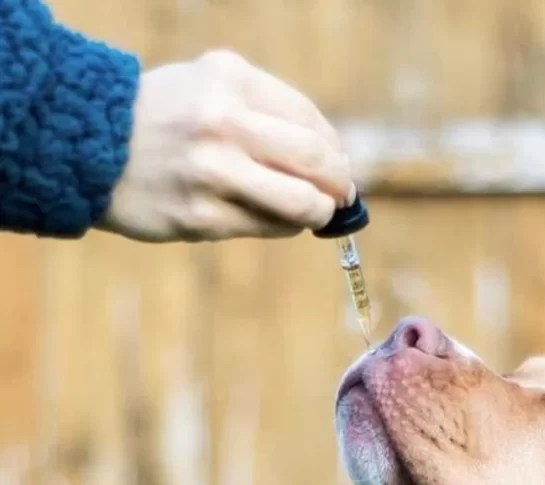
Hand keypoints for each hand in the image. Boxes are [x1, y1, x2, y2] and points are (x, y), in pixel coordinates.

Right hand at [100, 50, 351, 241]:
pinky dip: (284, 227)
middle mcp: (222, 123)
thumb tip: (331, 158)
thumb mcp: (209, 87)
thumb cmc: (162, 119)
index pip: (309, 120)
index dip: (335, 149)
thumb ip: (265, 111)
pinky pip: (266, 228)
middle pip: (314, 160)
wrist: (86, 147)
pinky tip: (276, 220)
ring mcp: (213, 174)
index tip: (340, 165)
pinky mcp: (202, 217)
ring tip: (317, 213)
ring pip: (299, 203)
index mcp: (229, 80)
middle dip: (339, 183)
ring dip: (318, 212)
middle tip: (343, 195)